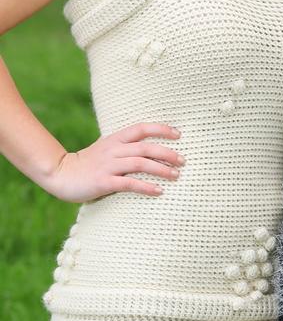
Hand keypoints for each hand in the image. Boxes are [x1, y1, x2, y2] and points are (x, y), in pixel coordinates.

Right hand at [45, 123, 182, 201]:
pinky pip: (128, 183)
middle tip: (183, 160)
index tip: (178, 134)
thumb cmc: (89, 163)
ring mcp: (108, 166)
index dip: (161, 129)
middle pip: (145, 147)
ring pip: (140, 164)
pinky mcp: (103, 182)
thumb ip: (126, 147)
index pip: (141, 128)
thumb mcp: (107, 148)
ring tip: (176, 175)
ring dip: (161, 169)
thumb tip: (152, 149)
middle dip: (167, 153)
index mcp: (115, 139)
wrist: (61, 174)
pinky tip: (158, 191)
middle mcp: (113, 150)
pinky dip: (145, 186)